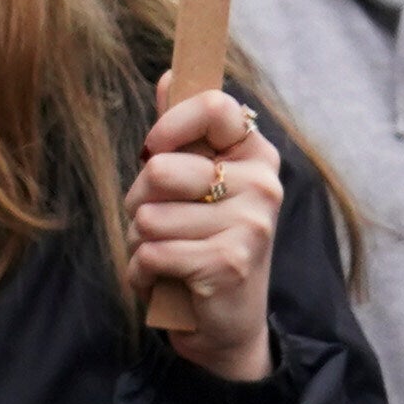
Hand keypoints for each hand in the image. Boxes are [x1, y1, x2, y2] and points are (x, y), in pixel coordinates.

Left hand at [128, 86, 286, 387]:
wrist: (225, 326)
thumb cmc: (201, 243)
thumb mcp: (194, 186)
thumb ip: (181, 133)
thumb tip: (168, 77)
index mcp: (255, 155)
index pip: (214, 105)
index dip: (171, 124)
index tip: (154, 148)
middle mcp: (262, 185)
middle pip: (159, 168)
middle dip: (140, 201)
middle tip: (166, 226)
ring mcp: (251, 224)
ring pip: (147, 215)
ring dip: (141, 242)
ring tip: (172, 256)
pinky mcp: (229, 263)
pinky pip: (149, 253)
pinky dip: (143, 273)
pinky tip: (168, 282)